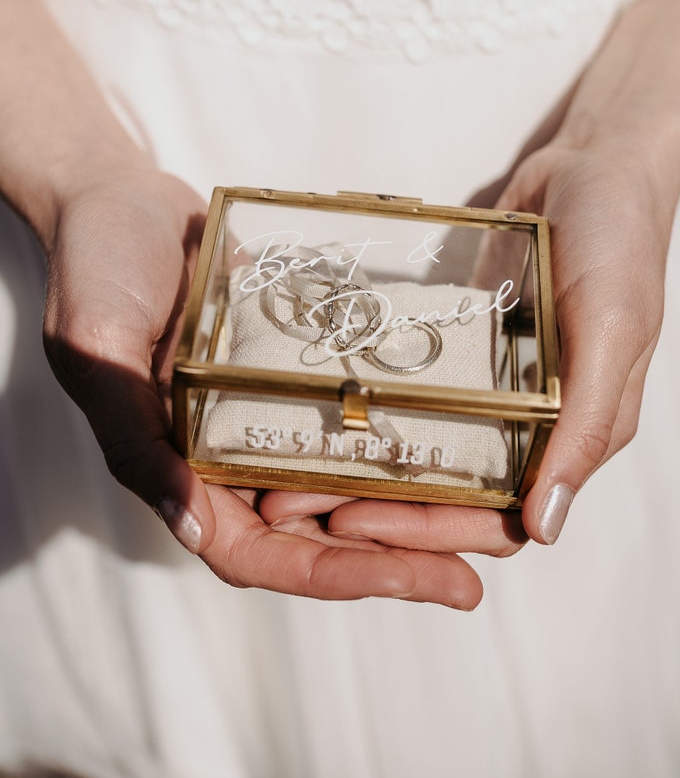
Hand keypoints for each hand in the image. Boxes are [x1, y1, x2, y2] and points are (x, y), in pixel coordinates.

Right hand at [41, 166, 482, 606]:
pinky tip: (457, 445)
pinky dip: (396, 443)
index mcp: (179, 472)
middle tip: (471, 582)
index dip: (334, 575)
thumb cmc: (96, 267)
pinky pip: (351, 423)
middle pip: (318, 537)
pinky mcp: (292, 378)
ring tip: (484, 528)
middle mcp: (225, 461)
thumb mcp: (98, 347)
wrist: (122, 196)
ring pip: (344, 489)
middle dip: (392, 563)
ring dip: (408, 517)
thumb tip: (191, 525)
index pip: (261, 553)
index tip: (408, 580)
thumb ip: (133, 437)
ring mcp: (263, 421)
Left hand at [266, 135, 672, 552]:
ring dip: (368, 469)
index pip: (500, 518)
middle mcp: (534, 424)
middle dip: (379, 507)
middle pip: (452, 493)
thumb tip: (546, 526)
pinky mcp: (466, 347)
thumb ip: (586, 424)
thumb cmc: (621, 244)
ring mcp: (497, 387)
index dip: (430, 532)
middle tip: (293, 502)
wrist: (595, 161)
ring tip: (290, 468)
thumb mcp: (614, 330)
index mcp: (575, 436)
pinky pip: (420, 392)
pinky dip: (377, 409)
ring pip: (429, 450)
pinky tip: (322, 407)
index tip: (354, 524)